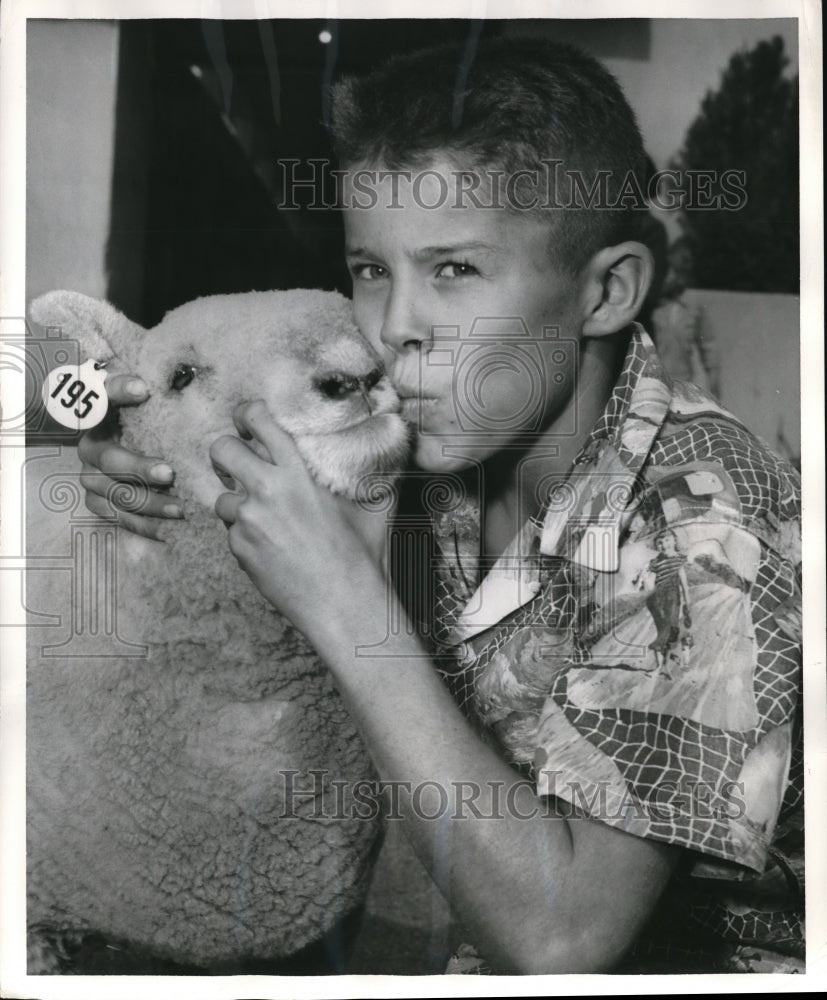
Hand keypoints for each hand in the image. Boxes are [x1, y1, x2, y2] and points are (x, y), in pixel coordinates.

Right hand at [78, 374, 181, 539]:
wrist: (132, 448)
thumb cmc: (146, 422)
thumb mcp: (145, 401)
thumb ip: (145, 389)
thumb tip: (148, 385)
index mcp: (99, 416)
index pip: (101, 397)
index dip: (119, 391)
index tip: (143, 389)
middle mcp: (90, 448)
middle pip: (111, 460)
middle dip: (140, 468)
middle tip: (170, 473)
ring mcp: (92, 479)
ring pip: (118, 495)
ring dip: (151, 504)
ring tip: (182, 508)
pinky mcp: (99, 504)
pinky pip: (122, 519)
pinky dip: (148, 526)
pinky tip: (175, 528)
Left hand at [211, 400, 391, 629]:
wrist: (344, 604)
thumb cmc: (363, 555)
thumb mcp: (373, 503)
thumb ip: (373, 469)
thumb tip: (393, 440)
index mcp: (297, 472)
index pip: (258, 421)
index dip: (248, 414)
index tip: (248, 420)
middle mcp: (267, 491)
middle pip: (221, 449)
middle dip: (226, 452)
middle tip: (238, 463)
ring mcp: (248, 522)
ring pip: (222, 497)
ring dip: (238, 503)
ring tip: (265, 518)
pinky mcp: (240, 550)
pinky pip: (232, 533)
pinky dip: (247, 537)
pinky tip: (274, 549)